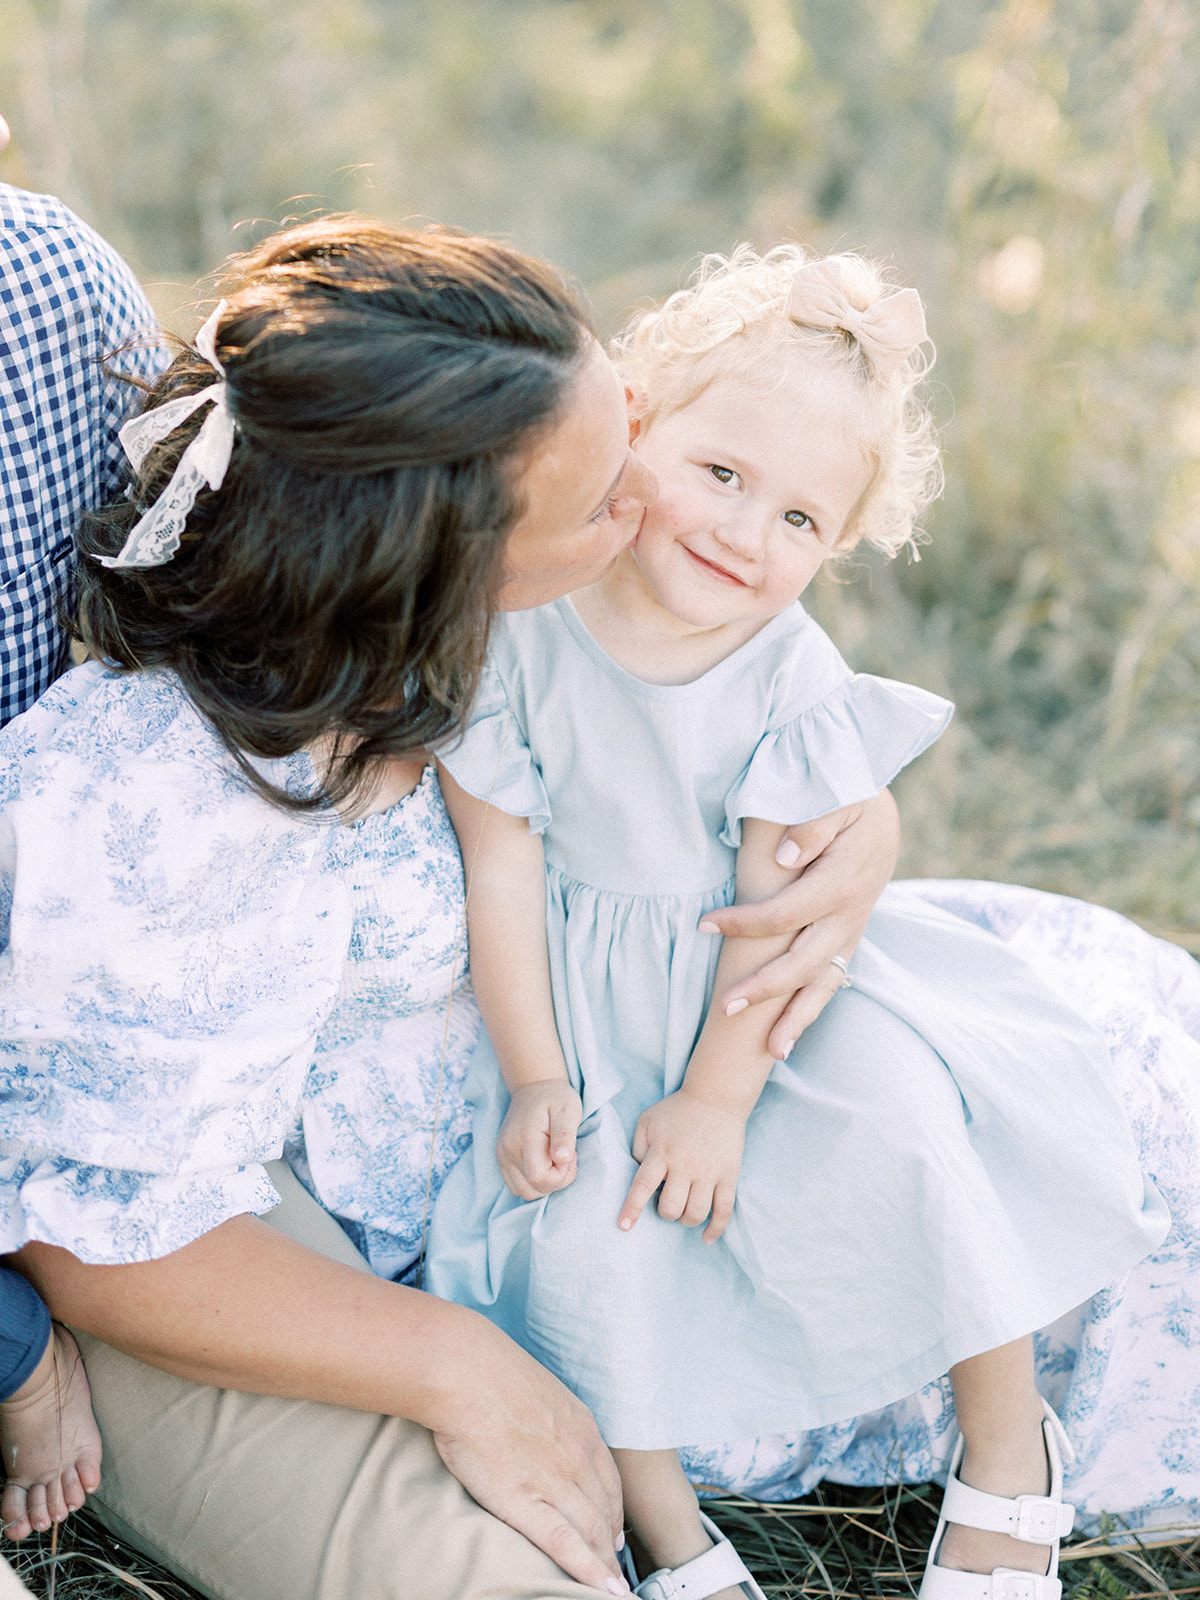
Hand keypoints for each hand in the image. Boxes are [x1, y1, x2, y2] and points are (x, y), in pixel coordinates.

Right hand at [431, 1318, 627, 1593]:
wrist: (466, 1372)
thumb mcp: (536, 1388)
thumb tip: (535, 1425)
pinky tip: (602, 1590)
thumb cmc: (487, 1373)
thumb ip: (546, 1414)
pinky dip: (588, 1571)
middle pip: (605, 1510)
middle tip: (617, 1571)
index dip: (614, 1511)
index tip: (614, 1532)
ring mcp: (554, 1479)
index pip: (608, 1479)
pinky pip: (564, 1544)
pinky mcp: (525, 1501)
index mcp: (581, 1426)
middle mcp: (577, 1455)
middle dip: (613, 1544)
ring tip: (611, 1591)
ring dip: (606, 1565)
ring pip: (592, 1531)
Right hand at [497, 1080, 582, 1199]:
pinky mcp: (502, 1159)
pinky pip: (517, 1186)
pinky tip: (544, 1161)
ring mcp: (502, 1156)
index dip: (560, 1176)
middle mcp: (507, 1150)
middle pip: (531, 1190)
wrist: (534, 1087)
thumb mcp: (568, 1111)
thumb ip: (564, 1136)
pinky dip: (534, 1181)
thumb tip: (561, 1159)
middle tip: (565, 1156)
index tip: (570, 1156)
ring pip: (524, 1192)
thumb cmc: (556, 1098)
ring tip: (555, 1159)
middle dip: (555, 1181)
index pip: (539, 1179)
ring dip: (545, 1183)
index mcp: (524, 1138)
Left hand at [618, 1090, 745, 1243]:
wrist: (716, 1097)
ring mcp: (709, 1172)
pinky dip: (716, 1229)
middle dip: (664, 1212)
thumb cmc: (677, 1110)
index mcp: (662, 1152)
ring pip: (695, 1213)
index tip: (624, 1226)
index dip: (632, 1208)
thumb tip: (636, 1175)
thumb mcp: (648, 1120)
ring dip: (685, 1220)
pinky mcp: (729, 1175)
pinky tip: (707, 1237)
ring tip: (684, 1211)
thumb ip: (637, 1148)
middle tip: (667, 1201)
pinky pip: (724, 1210)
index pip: (642, 1186)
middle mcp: (685, 1165)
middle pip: (670, 1207)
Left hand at [700, 790, 898, 1058]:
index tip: (705, 926)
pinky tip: (791, 1036)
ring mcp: (852, 929)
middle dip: (766, 988)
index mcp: (843, 880)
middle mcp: (851, 913)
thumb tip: (784, 859)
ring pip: (826, 981)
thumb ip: (812, 824)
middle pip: (805, 961)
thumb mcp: (836, 795)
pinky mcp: (849, 935)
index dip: (745, 924)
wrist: (880, 806)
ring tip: (773, 1052)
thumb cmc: (846, 792)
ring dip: (798, 1016)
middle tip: (724, 1009)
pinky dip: (813, 1007)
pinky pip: (833, 978)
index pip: (786, 913)